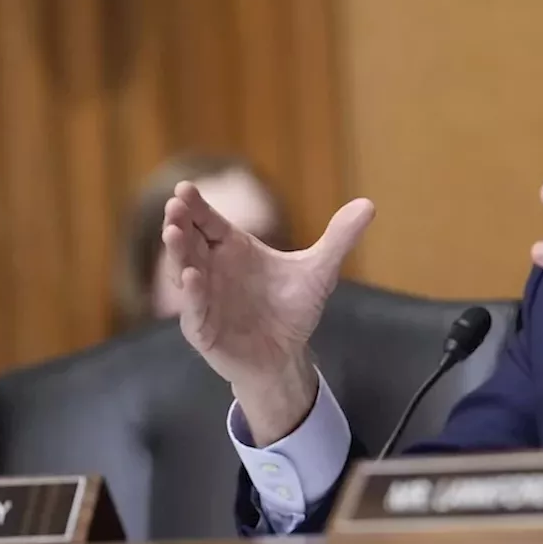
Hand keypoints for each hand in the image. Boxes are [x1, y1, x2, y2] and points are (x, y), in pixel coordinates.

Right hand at [162, 182, 373, 443]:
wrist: (287, 355)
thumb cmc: (292, 309)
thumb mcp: (319, 271)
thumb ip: (338, 238)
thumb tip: (368, 205)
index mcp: (233, 249)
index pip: (209, 221)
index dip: (197, 206)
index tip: (185, 188)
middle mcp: (212, 269)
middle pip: (190, 240)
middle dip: (180, 222)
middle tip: (175, 205)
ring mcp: (203, 298)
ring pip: (183, 271)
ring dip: (177, 253)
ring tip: (173, 232)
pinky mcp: (204, 329)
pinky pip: (194, 310)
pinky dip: (191, 294)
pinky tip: (191, 277)